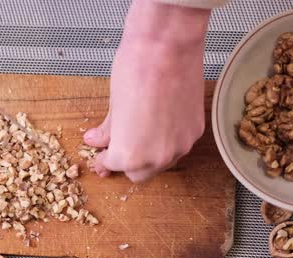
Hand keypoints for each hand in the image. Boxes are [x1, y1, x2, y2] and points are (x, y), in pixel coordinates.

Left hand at [84, 1, 209, 181]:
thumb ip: (107, 130)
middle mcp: (158, 158)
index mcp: (130, 155)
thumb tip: (96, 140)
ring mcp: (181, 146)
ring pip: (162, 162)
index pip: (114, 166)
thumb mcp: (112, 106)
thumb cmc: (135, 71)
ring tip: (142, 129)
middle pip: (140, 174)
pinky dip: (168, 138)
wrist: (167, 48)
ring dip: (150, 153)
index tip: (102, 155)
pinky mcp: (196, 130)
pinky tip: (160, 120)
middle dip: (128, 162)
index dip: (105, 159)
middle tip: (121, 144)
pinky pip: (179, 144)